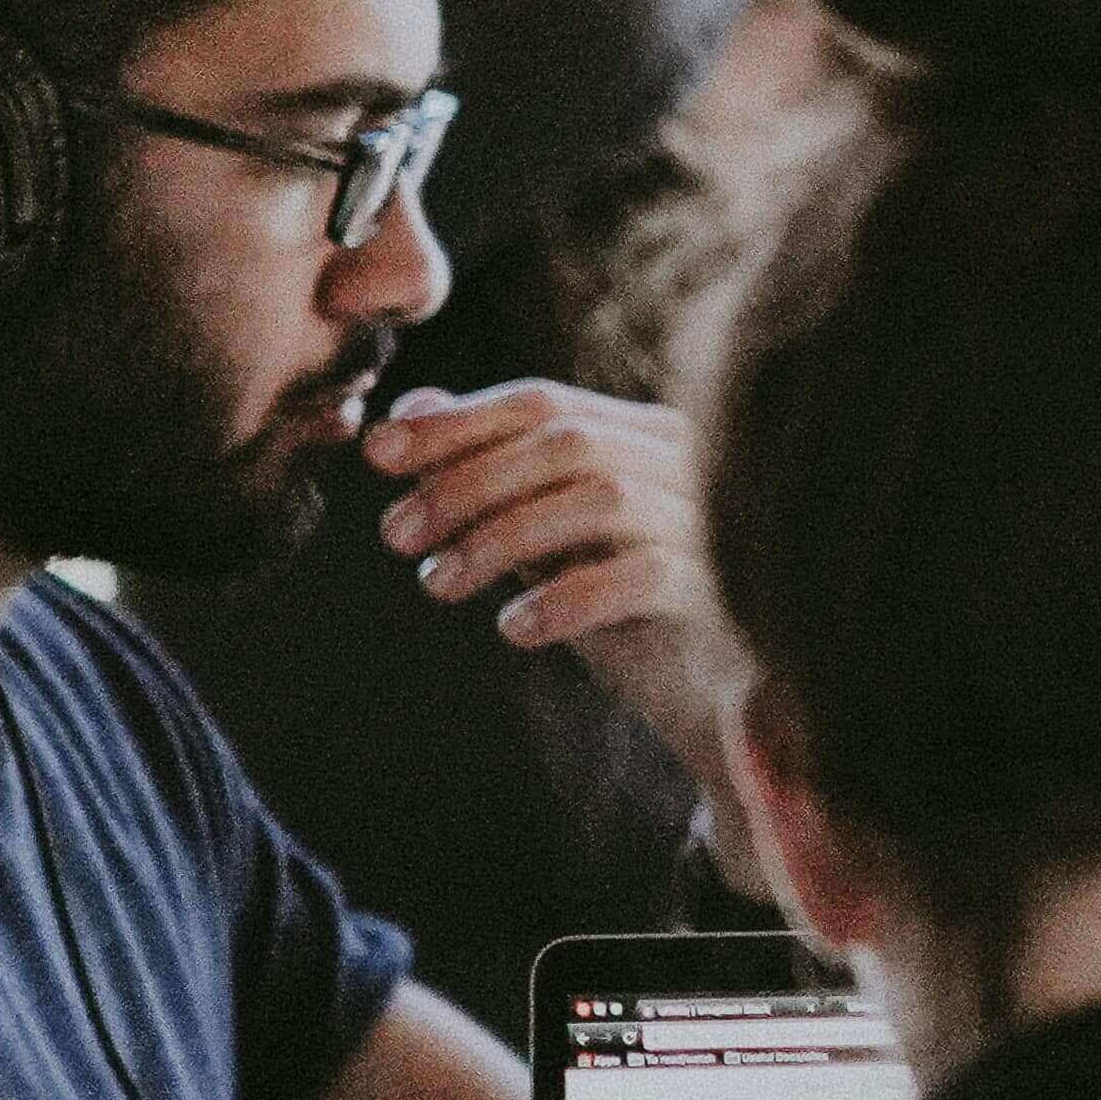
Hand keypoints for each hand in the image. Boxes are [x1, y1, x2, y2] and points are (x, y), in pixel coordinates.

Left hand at [358, 383, 732, 784]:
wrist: (723, 699)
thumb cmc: (631, 611)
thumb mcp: (551, 536)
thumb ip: (495, 472)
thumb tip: (410, 411)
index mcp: (646, 434)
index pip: (544, 400)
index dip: (456, 421)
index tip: (377, 453)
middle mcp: (687, 462)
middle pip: (566, 442)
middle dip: (466, 482)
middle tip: (396, 535)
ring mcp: (710, 523)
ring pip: (599, 498)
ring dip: (500, 537)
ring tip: (436, 584)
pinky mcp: (721, 591)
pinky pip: (639, 575)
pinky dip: (566, 596)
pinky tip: (515, 628)